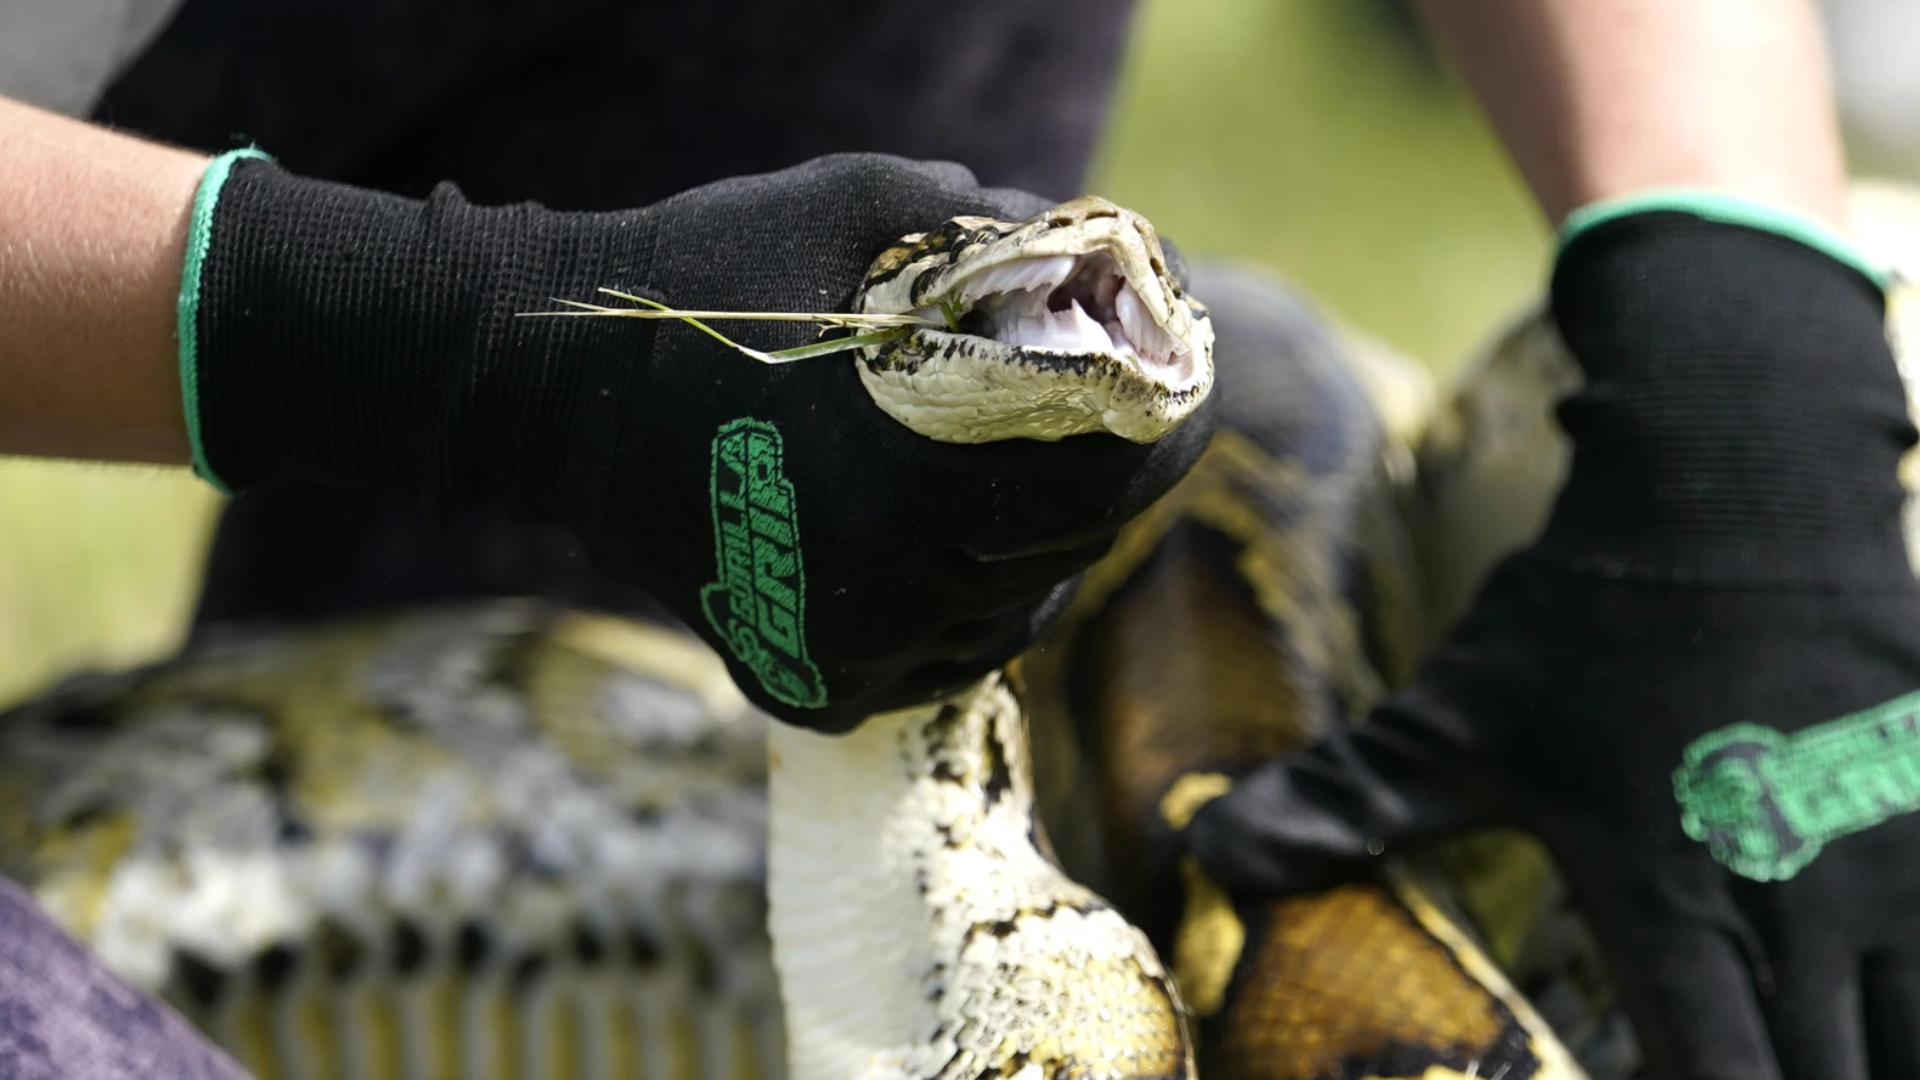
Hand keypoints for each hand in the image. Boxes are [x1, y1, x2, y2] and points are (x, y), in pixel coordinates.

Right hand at [182, 153, 1213, 729]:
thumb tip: (1112, 254)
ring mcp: (845, 651)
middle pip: (1070, 550)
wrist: (550, 393)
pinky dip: (968, 612)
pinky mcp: (804, 683)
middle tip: (1123, 430)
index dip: (1169, 429)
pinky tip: (961, 553)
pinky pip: (937, 665)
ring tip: (1033, 483)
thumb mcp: (864, 206)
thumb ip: (1000, 230)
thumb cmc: (708, 279)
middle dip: (1110, 485)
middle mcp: (894, 587)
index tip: (1182, 389)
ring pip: (1011, 616)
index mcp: (922, 473)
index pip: (1111, 478)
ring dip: (1043, 552)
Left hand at [1185, 206, 1919, 1078]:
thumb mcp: (1454, 720)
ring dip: (1852, 1046)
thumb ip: (1344, 801)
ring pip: (1910, 1034)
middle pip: (1839, 1079)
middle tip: (1717, 1046)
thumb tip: (1210, 856)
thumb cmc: (1588, 616)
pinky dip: (1903, 993)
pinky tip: (1850, 986)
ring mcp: (1902, 873)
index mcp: (1678, 908)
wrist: (1740, 483)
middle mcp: (1810, 913)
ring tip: (1784, 1028)